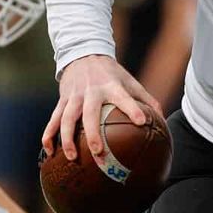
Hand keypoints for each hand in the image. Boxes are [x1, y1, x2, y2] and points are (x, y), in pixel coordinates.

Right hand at [41, 55, 161, 161]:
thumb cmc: (112, 74)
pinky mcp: (62, 100)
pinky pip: (53, 119)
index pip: (124, 98)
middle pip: (90, 114)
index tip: (142, 122)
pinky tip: (49, 152)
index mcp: (112, 86)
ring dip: (67, 139)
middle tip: (98, 153)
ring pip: (67, 119)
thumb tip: (162, 120)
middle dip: (92, 133)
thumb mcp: (130, 81)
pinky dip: (49, 135)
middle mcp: (91, 92)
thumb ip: (146, 99)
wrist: (83, 54)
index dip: (133, 109)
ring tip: (72, 158)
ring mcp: (74, 96)